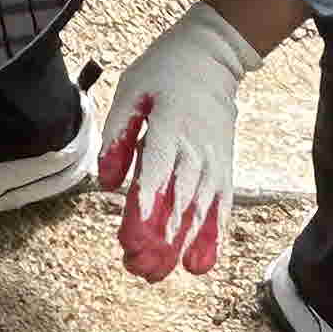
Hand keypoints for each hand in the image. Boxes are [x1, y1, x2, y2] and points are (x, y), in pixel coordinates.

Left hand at [96, 2, 261, 277]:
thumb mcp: (132, 92)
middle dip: (159, 239)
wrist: (212, 57)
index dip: (144, 210)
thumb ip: (119, 137)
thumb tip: (107, 184)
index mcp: (171, 127)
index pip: (157, 174)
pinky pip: (221, 206)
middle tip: (138, 269)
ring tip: (157, 274)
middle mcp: (197, 148)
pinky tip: (198, 264)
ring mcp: (215, 160)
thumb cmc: (163, 73)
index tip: (130, 241)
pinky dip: (212, 235)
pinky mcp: (225, 167)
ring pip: (200, 210)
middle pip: (179, 201)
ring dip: (179, 245)